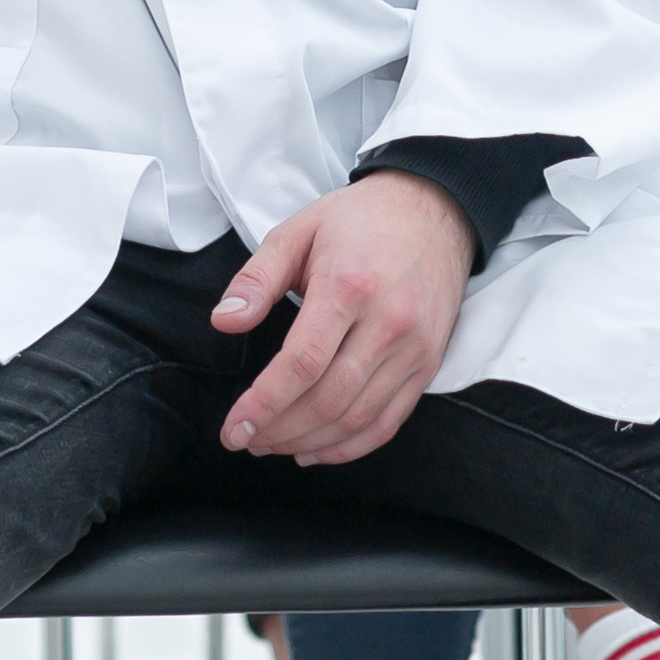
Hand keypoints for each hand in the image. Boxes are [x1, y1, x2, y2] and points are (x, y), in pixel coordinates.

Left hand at [213, 172, 473, 465]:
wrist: (435, 209)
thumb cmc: (359, 221)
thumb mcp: (298, 231)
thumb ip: (257, 279)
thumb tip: (224, 322)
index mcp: (349, 286)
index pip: (302, 363)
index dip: (264, 404)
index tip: (235, 427)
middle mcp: (388, 323)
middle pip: (328, 399)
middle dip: (279, 429)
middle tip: (246, 440)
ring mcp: (414, 348)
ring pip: (358, 418)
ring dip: (309, 442)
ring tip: (273, 445)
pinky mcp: (429, 364)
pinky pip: (389, 421)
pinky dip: (350, 447)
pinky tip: (316, 450)